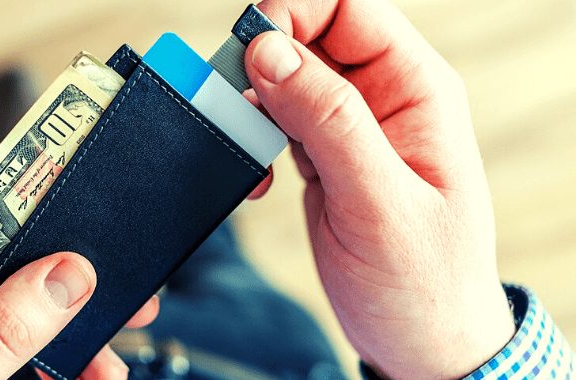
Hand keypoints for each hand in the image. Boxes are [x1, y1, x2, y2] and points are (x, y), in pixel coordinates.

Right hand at [245, 0, 514, 377]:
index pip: (349, 8)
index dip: (294, 13)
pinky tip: (259, 173)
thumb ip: (328, 121)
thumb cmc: (425, 281)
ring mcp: (350, 128)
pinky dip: (254, 138)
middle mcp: (383, 98)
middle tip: (235, 102)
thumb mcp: (378, 201)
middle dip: (263, 59)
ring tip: (247, 145)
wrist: (419, 341)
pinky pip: (277, 121)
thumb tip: (271, 51)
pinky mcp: (324, 157)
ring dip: (253, 103)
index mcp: (415, 89)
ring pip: (286, 78)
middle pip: (309, 37)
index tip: (251, 49)